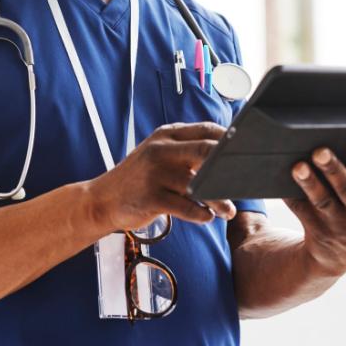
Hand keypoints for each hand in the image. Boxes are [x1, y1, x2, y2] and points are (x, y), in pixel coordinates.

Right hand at [91, 121, 236, 232]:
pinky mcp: (151, 197)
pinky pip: (185, 206)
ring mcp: (155, 173)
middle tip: (242, 181)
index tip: (244, 152)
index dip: (229, 140)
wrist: (102, 199)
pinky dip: (201, 214)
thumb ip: (186, 151)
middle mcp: (161, 149)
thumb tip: (225, 155)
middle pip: (205, 151)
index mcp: (166, 135)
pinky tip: (207, 217)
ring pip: (198, 183)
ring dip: (218, 198)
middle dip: (227, 167)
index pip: (206, 129)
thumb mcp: (158, 155)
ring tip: (228, 210)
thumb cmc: (138, 179)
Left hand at [284, 129, 345, 277]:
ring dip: (310, 183)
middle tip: (320, 151)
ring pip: (323, 201)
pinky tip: (279, 180)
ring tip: (298, 166)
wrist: (342, 254)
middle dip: (334, 168)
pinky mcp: (318, 232)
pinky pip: (301, 210)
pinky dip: (291, 194)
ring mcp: (340, 225)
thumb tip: (342, 135)